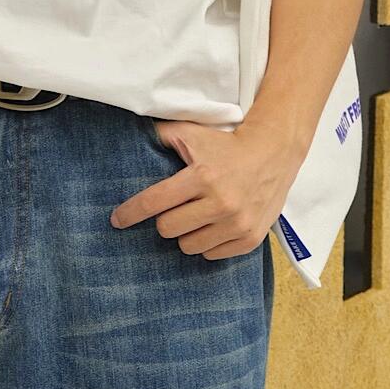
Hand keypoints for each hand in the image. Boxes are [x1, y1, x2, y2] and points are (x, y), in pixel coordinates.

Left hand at [109, 116, 304, 260]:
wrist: (272, 153)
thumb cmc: (225, 144)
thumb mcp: (192, 133)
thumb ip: (160, 134)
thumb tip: (129, 136)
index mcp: (202, 176)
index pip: (155, 202)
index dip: (131, 213)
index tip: (117, 220)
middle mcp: (220, 202)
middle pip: (168, 229)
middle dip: (165, 220)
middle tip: (174, 208)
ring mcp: (237, 223)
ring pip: (189, 246)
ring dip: (186, 234)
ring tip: (196, 216)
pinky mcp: (250, 239)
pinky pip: (212, 255)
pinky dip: (208, 243)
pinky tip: (214, 225)